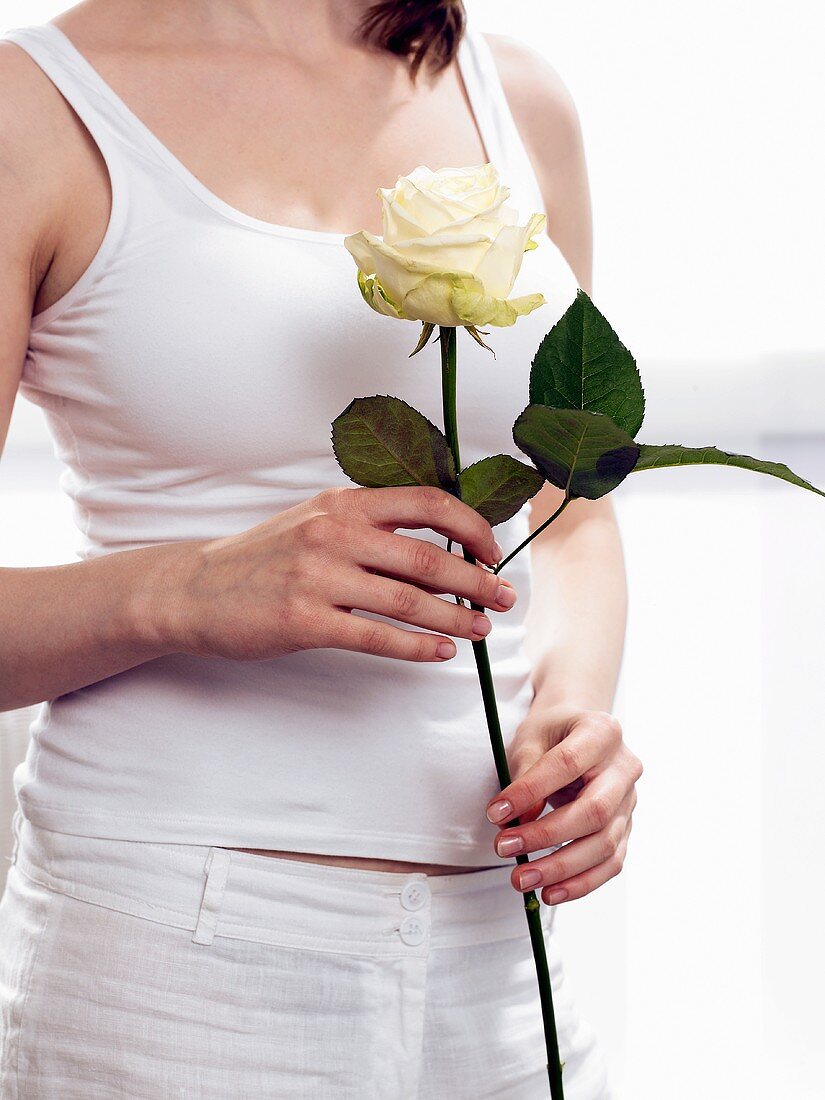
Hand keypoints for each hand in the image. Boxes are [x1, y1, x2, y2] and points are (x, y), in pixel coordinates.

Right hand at [150, 485, 517, 662]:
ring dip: (456, 618)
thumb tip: (441, 547)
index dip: (472, 527)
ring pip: (409, 601)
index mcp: (343, 502)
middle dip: (477, 580)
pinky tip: (441, 652)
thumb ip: (370, 525)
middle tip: (505, 598)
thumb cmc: (264, 557)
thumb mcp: (315, 521)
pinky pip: (377, 638)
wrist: (193, 589)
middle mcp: (334, 533)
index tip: (494, 551)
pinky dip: (417, 647)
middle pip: (429, 557)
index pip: (428, 503)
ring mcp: (318, 577)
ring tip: (482, 630)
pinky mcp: (304, 621)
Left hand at [485, 703, 642, 903]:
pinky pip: (610, 863)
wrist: (578, 732)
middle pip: (594, 811)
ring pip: (604, 845)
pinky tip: (551, 892)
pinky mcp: (626, 828)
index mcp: (602, 733)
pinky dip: (581, 883)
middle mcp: (625, 768)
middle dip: (545, 836)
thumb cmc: (551, 734)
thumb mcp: (531, 738)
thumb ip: (525, 774)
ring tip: (522, 880)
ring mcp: (630, 801)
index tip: (495, 812)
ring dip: (561, 869)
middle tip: (504, 848)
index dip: (530, 791)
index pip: (567, 764)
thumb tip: (518, 821)